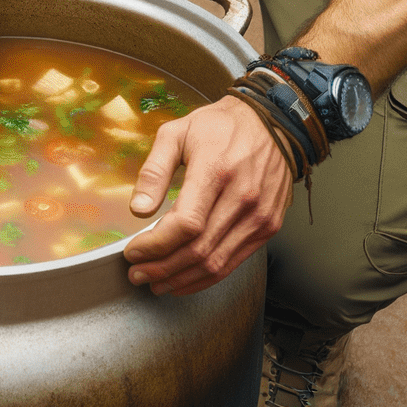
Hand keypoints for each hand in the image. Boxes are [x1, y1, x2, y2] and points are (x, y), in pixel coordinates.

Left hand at [123, 95, 292, 295]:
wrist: (273, 124)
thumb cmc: (222, 127)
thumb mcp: (177, 133)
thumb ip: (154, 171)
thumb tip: (138, 209)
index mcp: (216, 171)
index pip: (185, 224)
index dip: (155, 245)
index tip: (133, 251)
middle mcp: (242, 197)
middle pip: (198, 249)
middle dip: (161, 268)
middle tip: (137, 273)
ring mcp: (259, 216)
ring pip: (216, 263)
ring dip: (181, 279)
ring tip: (156, 282)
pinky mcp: (268, 227)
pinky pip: (234, 262)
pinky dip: (206, 277)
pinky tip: (185, 278)